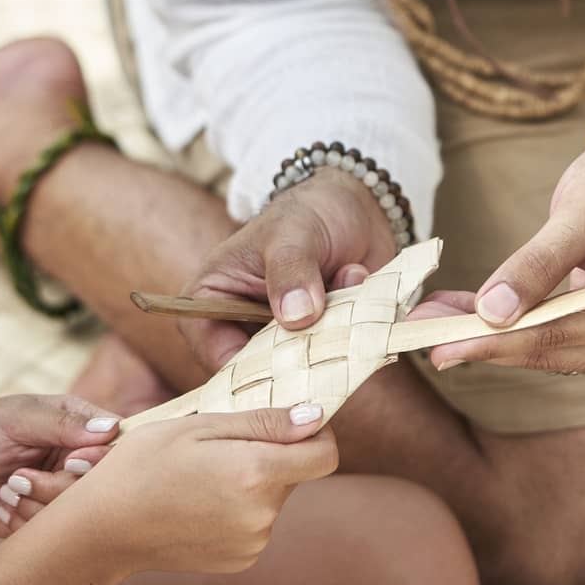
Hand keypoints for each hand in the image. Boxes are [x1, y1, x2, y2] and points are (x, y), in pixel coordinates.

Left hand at [0, 395, 119, 536]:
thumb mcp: (16, 419)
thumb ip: (62, 424)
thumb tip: (112, 431)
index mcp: (74, 425)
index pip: (115, 441)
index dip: (100, 458)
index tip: (69, 461)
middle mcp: (72, 459)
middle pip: (98, 483)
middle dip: (59, 485)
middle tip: (20, 476)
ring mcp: (59, 491)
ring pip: (78, 511)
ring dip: (37, 502)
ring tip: (8, 487)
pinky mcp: (41, 522)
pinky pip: (53, 533)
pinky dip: (26, 521)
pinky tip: (3, 505)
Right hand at [48, 404, 336, 575]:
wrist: (104, 528)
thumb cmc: (144, 463)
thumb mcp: (199, 425)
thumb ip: (263, 422)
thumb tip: (317, 416)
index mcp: (255, 474)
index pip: (325, 454)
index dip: (314, 431)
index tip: (286, 419)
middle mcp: (263, 516)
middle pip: (295, 472)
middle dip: (269, 453)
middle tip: (216, 446)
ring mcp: (253, 544)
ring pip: (273, 497)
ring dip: (251, 481)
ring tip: (200, 476)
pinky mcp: (241, 561)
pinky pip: (256, 522)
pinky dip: (238, 508)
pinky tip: (198, 502)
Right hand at [179, 169, 394, 372]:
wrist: (354, 209)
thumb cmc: (305, 212)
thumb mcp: (292, 232)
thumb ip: (290, 270)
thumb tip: (296, 317)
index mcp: (213, 302)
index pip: (215, 353)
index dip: (247, 375)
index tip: (290, 374)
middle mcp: (245, 329)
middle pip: (263, 374)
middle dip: (303, 358)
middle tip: (332, 328)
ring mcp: (288, 341)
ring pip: (309, 371)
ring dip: (339, 335)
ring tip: (348, 274)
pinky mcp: (327, 345)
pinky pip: (346, 361)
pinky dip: (367, 333)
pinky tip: (371, 285)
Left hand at [410, 147, 584, 372]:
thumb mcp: (580, 218)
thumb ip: (540, 263)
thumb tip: (492, 312)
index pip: (559, 335)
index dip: (499, 345)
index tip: (445, 348)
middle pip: (546, 347)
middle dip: (480, 341)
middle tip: (422, 332)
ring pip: (538, 338)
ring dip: (482, 331)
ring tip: (431, 316)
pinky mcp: (579, 310)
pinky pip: (537, 320)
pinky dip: (496, 316)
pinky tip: (455, 306)